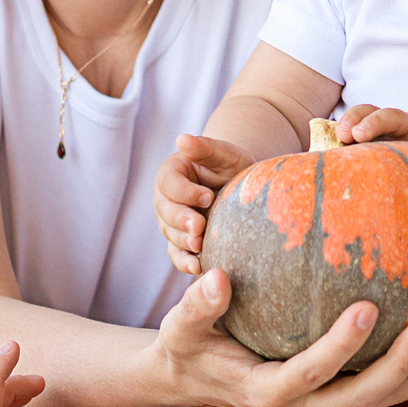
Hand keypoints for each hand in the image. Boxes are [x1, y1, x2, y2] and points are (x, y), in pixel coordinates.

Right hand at [154, 265, 407, 406]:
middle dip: (402, 368)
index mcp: (266, 393)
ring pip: (384, 400)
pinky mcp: (337, 401)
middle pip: (362, 397)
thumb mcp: (179, 330)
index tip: (371, 307)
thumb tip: (217, 277)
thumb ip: (196, 306)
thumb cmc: (187, 349)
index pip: (311, 373)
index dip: (342, 347)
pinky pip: (386, 390)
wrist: (193, 384)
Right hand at [157, 134, 258, 271]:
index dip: (186, 192)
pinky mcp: (181, 242)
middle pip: (165, 212)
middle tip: (199, 227)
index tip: (207, 197)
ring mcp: (171, 222)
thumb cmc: (232, 166)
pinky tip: (197, 267)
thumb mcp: (224, 154)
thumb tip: (181, 139)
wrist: (242, 188)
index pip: (169, 184)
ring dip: (184, 241)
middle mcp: (166, 199)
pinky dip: (185, 262)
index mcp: (171, 173)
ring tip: (200, 245)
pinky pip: (176, 254)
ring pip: (170, 234)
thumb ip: (205, 148)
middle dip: (182, 220)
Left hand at [335, 105, 407, 177]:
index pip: (359, 117)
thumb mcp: (394, 157)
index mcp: (383, 129)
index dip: (346, 123)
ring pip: (395, 117)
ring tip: (362, 133)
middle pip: (372, 114)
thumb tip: (340, 187)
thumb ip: (371, 165)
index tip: (334, 138)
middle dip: (356, 121)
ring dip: (377, 122)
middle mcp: (396, 124)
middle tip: (344, 134)